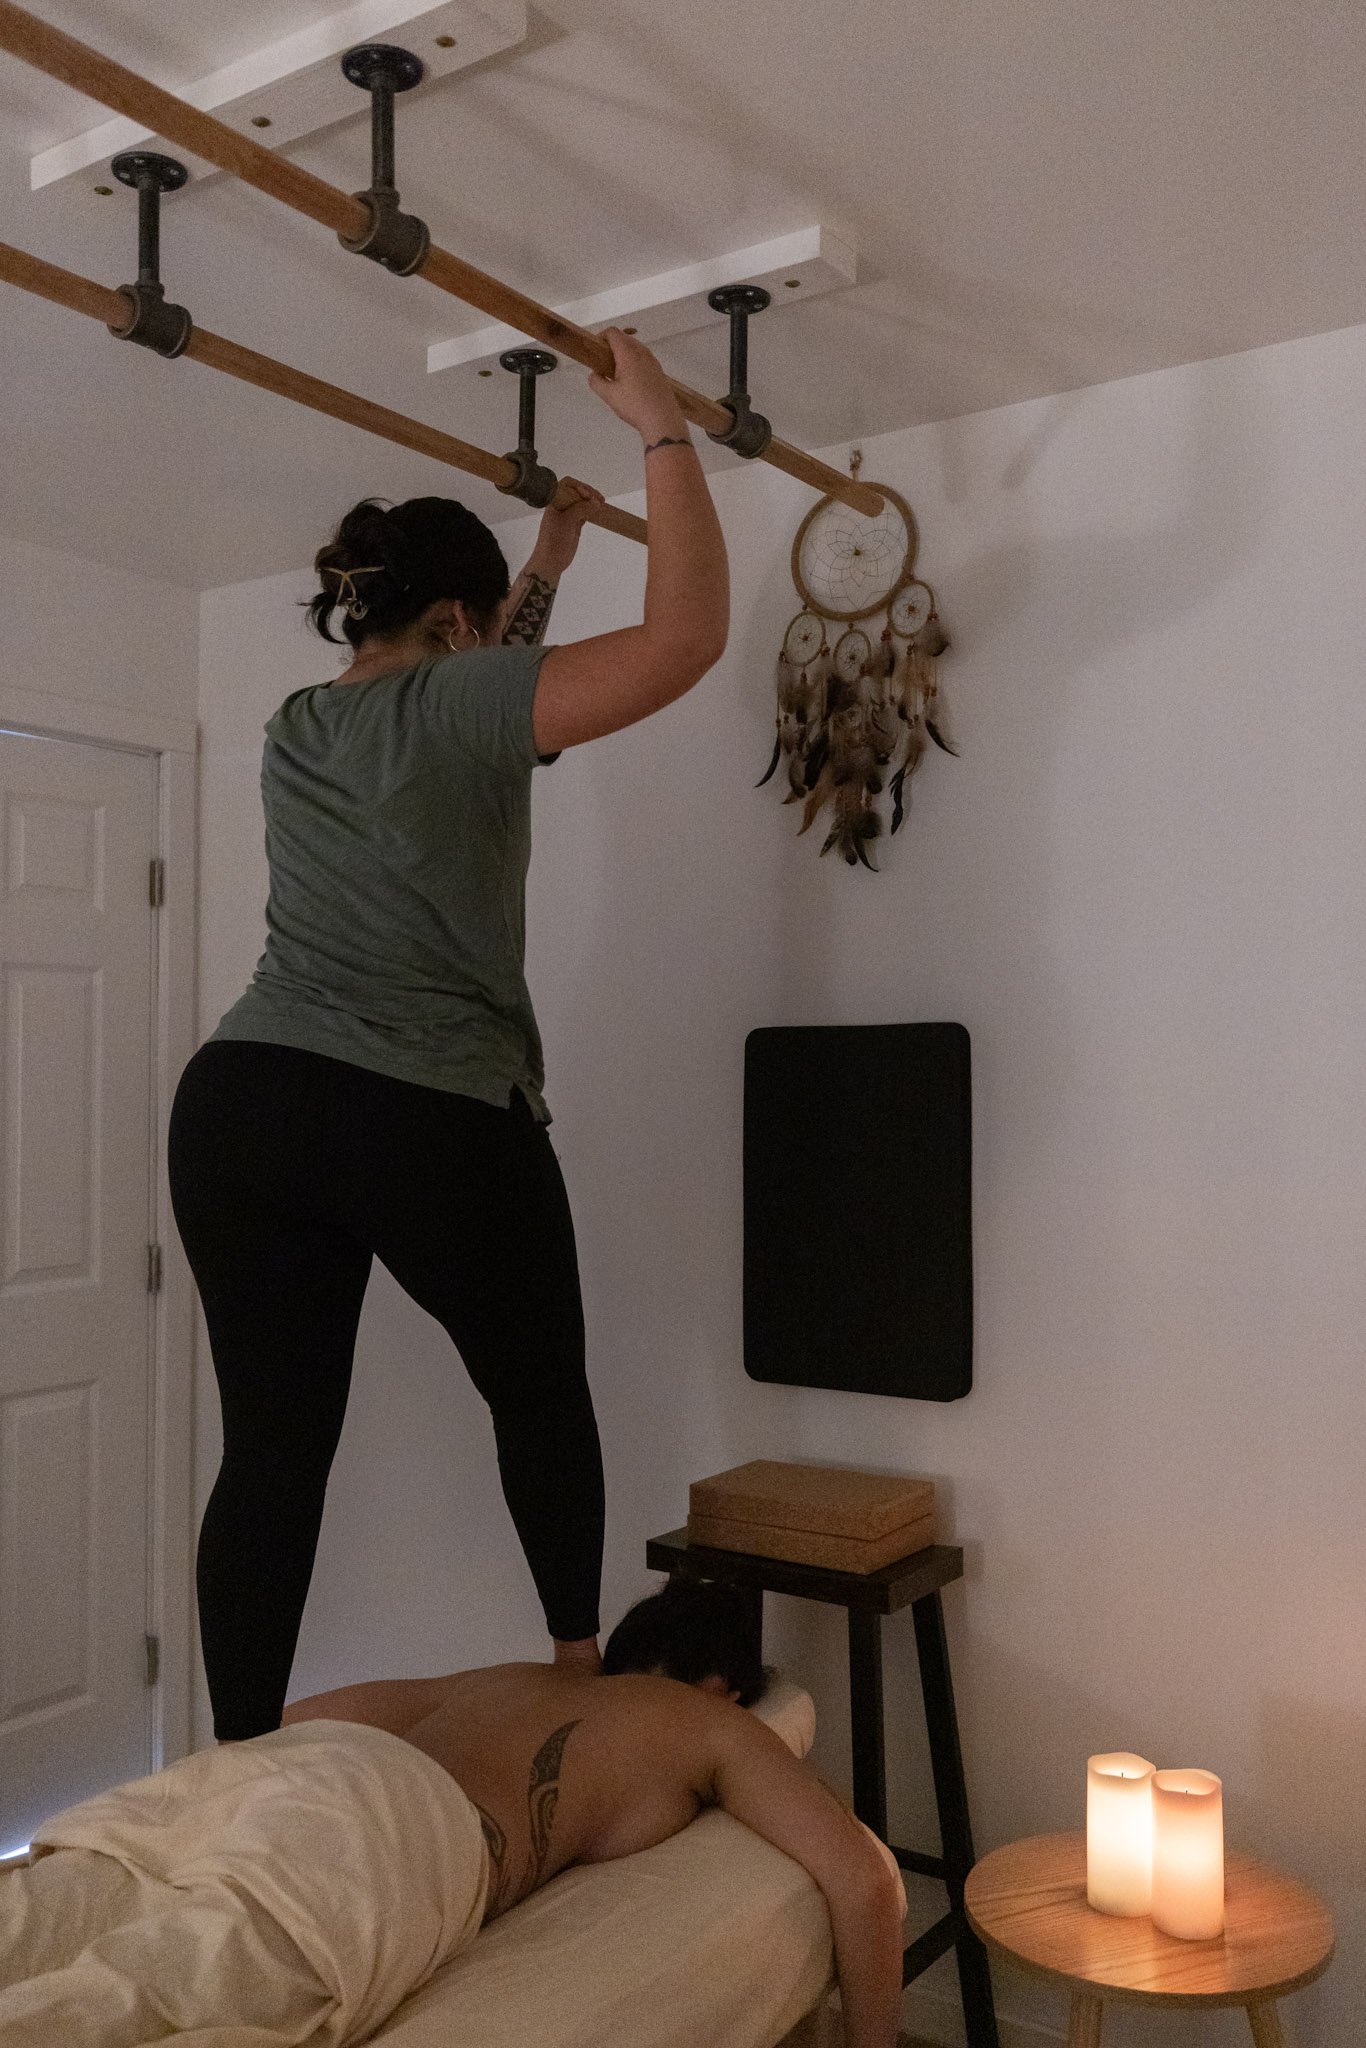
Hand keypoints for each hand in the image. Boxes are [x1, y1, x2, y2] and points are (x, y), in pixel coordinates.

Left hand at [528, 479, 604, 578]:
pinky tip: (599, 511)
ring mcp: (568, 515)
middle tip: (600, 499)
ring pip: (582, 502)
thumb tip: (597, 503)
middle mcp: (561, 505)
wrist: (551, 560)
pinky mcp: (575, 524)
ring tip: (602, 504)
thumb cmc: (554, 539)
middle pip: (576, 491)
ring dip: (592, 501)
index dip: (578, 486)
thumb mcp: (567, 521)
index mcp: (554, 501)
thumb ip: (581, 509)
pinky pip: (585, 512)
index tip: (587, 496)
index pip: (567, 484)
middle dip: (589, 493)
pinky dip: (592, 510)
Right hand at [588, 328, 689, 443]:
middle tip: (603, 363)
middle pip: (624, 338)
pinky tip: (631, 382)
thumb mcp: (609, 395)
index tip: (596, 351)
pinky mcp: (659, 370)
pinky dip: (634, 362)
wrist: (663, 419)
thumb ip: (596, 381)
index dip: (601, 337)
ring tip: (617, 374)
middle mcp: (642, 352)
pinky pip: (643, 358)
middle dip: (611, 346)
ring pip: (635, 348)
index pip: (612, 332)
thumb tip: (595, 375)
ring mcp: (653, 360)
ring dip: (623, 354)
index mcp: (628, 353)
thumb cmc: (634, 405)